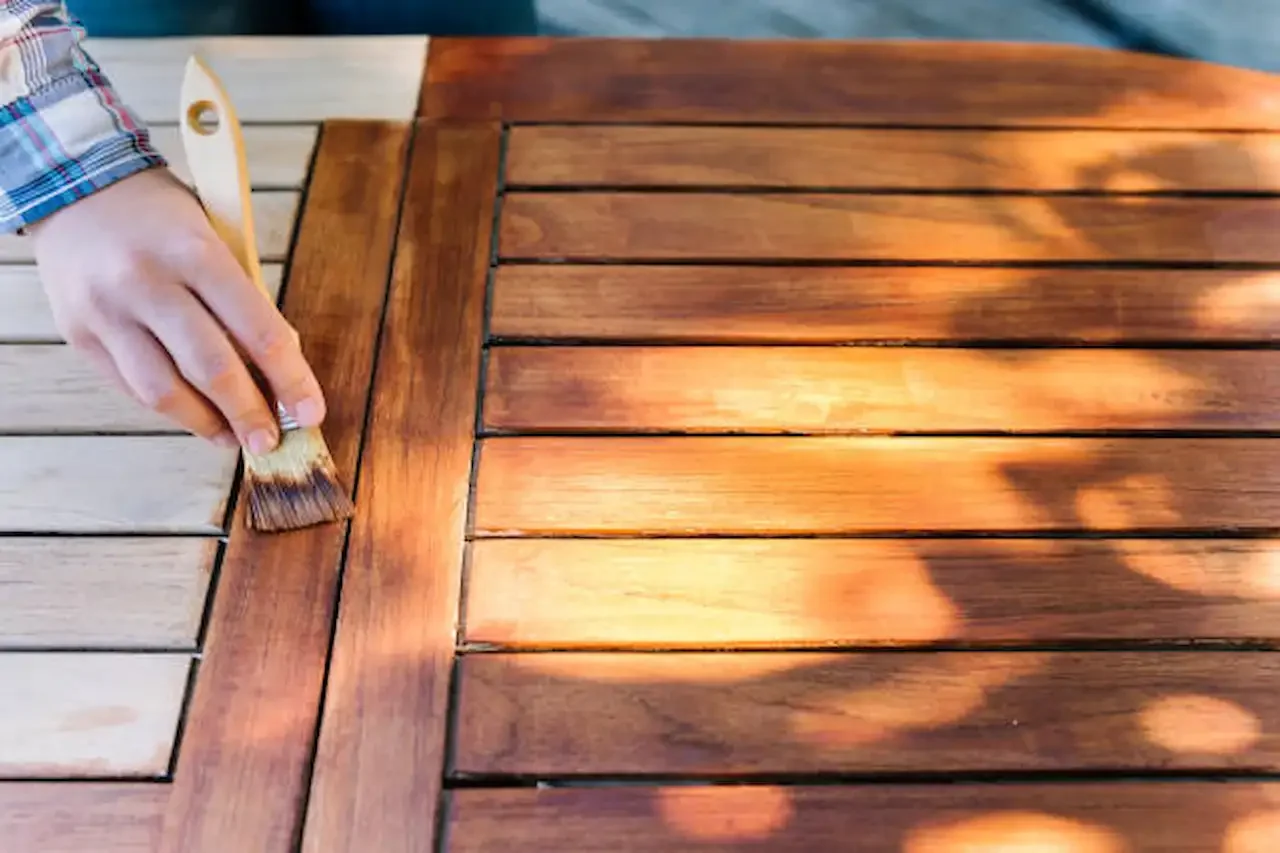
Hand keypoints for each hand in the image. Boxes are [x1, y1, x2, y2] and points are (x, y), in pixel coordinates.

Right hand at [30, 167, 324, 452]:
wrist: (72, 186)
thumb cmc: (162, 218)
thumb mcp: (214, 240)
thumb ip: (244, 301)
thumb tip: (280, 371)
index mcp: (194, 252)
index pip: (257, 329)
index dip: (290, 379)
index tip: (310, 413)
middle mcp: (146, 283)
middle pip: (210, 368)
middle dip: (249, 414)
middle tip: (271, 441)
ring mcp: (106, 312)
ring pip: (163, 391)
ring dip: (206, 423)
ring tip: (233, 438)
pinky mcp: (79, 334)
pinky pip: (131, 388)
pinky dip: (170, 409)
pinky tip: (196, 416)